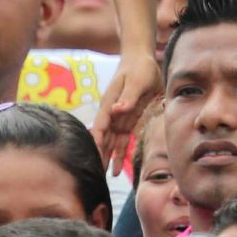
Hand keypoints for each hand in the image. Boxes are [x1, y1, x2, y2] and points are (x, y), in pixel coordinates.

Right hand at [97, 54, 161, 169]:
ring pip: (112, 142)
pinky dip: (121, 153)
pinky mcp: (129, 119)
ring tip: (107, 177)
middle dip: (100, 155)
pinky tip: (119, 169)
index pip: (101, 126)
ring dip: (109, 158)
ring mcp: (119, 117)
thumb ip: (128, 97)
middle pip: (104, 138)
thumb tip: (117, 111)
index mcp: (110, 104)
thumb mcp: (136, 81)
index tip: (94, 157)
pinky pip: (123, 140)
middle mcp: (112, 113)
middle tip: (96, 176)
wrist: (142, 59)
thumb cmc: (138, 68)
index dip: (98, 142)